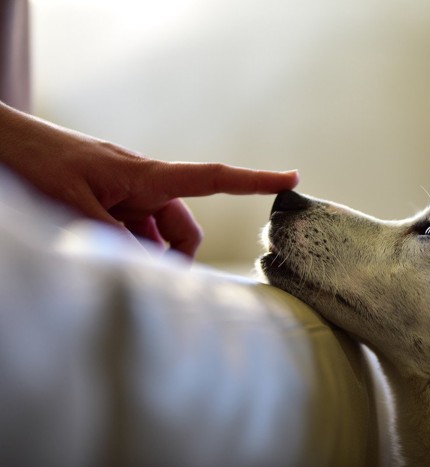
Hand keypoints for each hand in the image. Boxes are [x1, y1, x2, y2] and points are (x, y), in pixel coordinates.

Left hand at [0, 101, 298, 256]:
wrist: (3, 142)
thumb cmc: (38, 160)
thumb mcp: (74, 204)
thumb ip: (113, 236)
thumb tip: (148, 268)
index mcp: (146, 176)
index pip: (212, 178)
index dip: (254, 181)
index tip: (291, 179)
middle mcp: (143, 186)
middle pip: (183, 229)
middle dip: (173, 258)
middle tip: (147, 282)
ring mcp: (126, 197)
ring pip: (156, 238)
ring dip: (142, 257)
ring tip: (102, 263)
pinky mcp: (109, 205)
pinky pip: (132, 235)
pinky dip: (123, 251)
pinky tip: (94, 255)